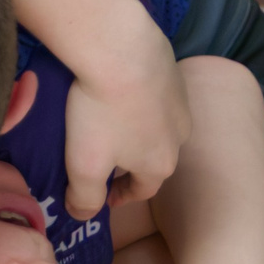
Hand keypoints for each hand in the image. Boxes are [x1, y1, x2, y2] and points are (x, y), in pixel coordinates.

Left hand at [61, 28, 187, 219]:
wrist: (120, 49)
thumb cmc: (101, 113)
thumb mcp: (84, 165)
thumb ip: (84, 198)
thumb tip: (82, 215)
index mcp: (160, 164)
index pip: (143, 191)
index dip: (121, 197)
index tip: (105, 196)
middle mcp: (180, 136)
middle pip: (153, 158)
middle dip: (131, 164)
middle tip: (106, 161)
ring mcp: (181, 102)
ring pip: (158, 127)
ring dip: (138, 131)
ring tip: (112, 125)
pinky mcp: (174, 72)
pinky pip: (157, 96)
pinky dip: (140, 100)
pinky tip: (121, 91)